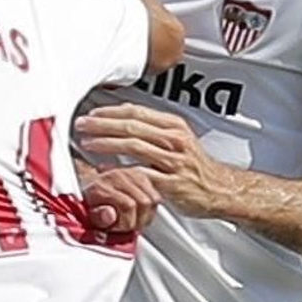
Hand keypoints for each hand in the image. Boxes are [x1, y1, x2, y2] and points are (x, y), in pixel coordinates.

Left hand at [75, 103, 226, 216]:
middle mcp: (175, 140)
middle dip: (102, 124)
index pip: (136, 112)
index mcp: (174, 126)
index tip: (91, 113)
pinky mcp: (171, 183)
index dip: (110, 111)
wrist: (219, 190)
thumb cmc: (194, 166)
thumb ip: (152, 130)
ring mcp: (173, 161)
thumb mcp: (178, 139)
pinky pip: (140, 174)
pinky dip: (119, 171)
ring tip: (87, 143)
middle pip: (132, 126)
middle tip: (82, 125)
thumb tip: (121, 120)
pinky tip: (103, 171)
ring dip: (106, 143)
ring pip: (134, 146)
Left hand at [82, 166, 160, 232]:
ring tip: (133, 221)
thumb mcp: (88, 212)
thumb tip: (110, 216)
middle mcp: (120, 176)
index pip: (128, 205)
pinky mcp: (143, 176)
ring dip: (146, 216)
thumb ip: (99, 216)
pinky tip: (140, 214)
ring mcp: (133, 174)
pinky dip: (151, 209)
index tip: (117, 228)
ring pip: (153, 199)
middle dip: (137, 221)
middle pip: (144, 202)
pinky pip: (156, 196)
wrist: (89, 184)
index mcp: (104, 184)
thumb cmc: (89, 201)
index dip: (126, 222)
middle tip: (126, 226)